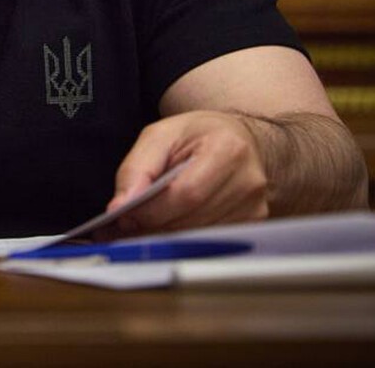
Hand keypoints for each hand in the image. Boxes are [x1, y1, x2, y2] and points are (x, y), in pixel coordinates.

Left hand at [105, 110, 269, 235]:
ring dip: (167, 235)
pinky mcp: (253, 222)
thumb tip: (120, 206)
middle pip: (192, 219)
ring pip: (198, 235)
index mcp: (227, 149)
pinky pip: (210, 240)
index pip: (186, 194)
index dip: (151, 210)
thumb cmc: (197, 134)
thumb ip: (137, 168)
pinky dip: (184, 237)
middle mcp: (248, 181)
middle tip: (130, 223)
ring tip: (147, 223)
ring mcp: (255, 205)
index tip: (125, 214)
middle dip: (154, 225)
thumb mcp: (160, 136)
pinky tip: (171, 224)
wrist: (237, 137)